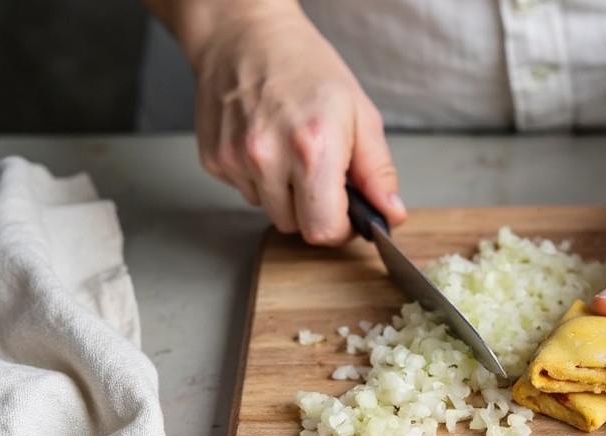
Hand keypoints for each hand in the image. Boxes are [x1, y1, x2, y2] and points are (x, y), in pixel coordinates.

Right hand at [189, 4, 404, 244]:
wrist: (245, 35)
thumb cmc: (305, 67)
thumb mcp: (360, 114)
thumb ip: (378, 172)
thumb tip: (391, 213)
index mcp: (312, 148)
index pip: (325, 230)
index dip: (341, 228)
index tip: (347, 212)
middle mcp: (268, 157)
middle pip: (297, 227)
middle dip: (315, 211)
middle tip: (321, 175)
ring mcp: (235, 159)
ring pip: (271, 212)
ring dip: (286, 196)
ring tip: (290, 152)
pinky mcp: (214, 159)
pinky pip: (246, 192)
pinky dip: (260, 178)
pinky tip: (265, 143)